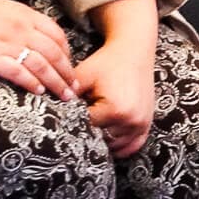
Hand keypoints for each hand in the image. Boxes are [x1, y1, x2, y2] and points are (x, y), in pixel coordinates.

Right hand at [0, 0, 78, 98]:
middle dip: (67, 74)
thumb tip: (38, 36)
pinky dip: (31, 82)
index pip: (56, 34)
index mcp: (21, 14)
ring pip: (41, 64)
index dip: (68, 54)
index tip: (70, 68)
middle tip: (74, 89)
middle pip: (53, 53)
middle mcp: (16, 27)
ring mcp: (3, 42)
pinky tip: (38, 92)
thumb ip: (20, 21)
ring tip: (63, 97)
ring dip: (56, 83)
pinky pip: (17, 72)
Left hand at [78, 0, 158, 157]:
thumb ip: (67, 95)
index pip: (87, 128)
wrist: (134, 52)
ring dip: (105, 139)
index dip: (75, 122)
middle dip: (90, 131)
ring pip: (116, 145)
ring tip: (95, 125)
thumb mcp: (83, 76)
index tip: (69, 117)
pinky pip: (133, 145)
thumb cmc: (107, 63)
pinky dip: (121, 145)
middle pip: (102, 138)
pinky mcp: (147, 124)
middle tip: (81, 121)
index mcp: (115, 110)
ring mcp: (141, 124)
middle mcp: (131, 120)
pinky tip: (109, 137)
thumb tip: (51, 113)